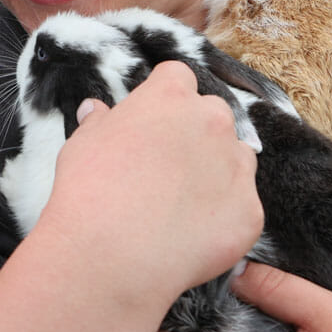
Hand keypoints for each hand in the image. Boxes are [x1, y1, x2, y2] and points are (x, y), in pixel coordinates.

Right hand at [43, 61, 263, 303]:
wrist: (113, 253)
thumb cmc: (89, 191)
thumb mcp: (81, 145)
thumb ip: (98, 123)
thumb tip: (96, 111)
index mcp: (170, 97)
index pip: (178, 78)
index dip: (164, 98)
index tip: (151, 121)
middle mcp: (212, 122)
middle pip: (213, 114)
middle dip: (195, 132)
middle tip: (166, 165)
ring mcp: (237, 166)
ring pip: (236, 158)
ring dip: (217, 171)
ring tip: (181, 203)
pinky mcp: (250, 211)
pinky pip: (242, 207)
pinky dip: (222, 217)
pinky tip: (191, 235)